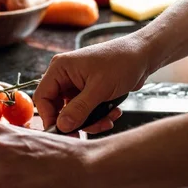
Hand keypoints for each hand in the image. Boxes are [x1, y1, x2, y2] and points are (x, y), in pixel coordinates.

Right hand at [35, 36, 150, 133]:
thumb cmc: (122, 61)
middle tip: (89, 130)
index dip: (50, 117)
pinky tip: (113, 112)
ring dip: (91, 120)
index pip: (43, 97)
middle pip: (58, 107)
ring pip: (74, 112)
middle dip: (76, 121)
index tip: (63, 131)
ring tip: (108, 119)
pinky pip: (87, 110)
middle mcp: (66, 76)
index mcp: (61, 68)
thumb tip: (62, 126)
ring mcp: (77, 83)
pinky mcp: (89, 90)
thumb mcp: (100, 89)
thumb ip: (79, 109)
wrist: (143, 55)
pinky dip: (99, 115)